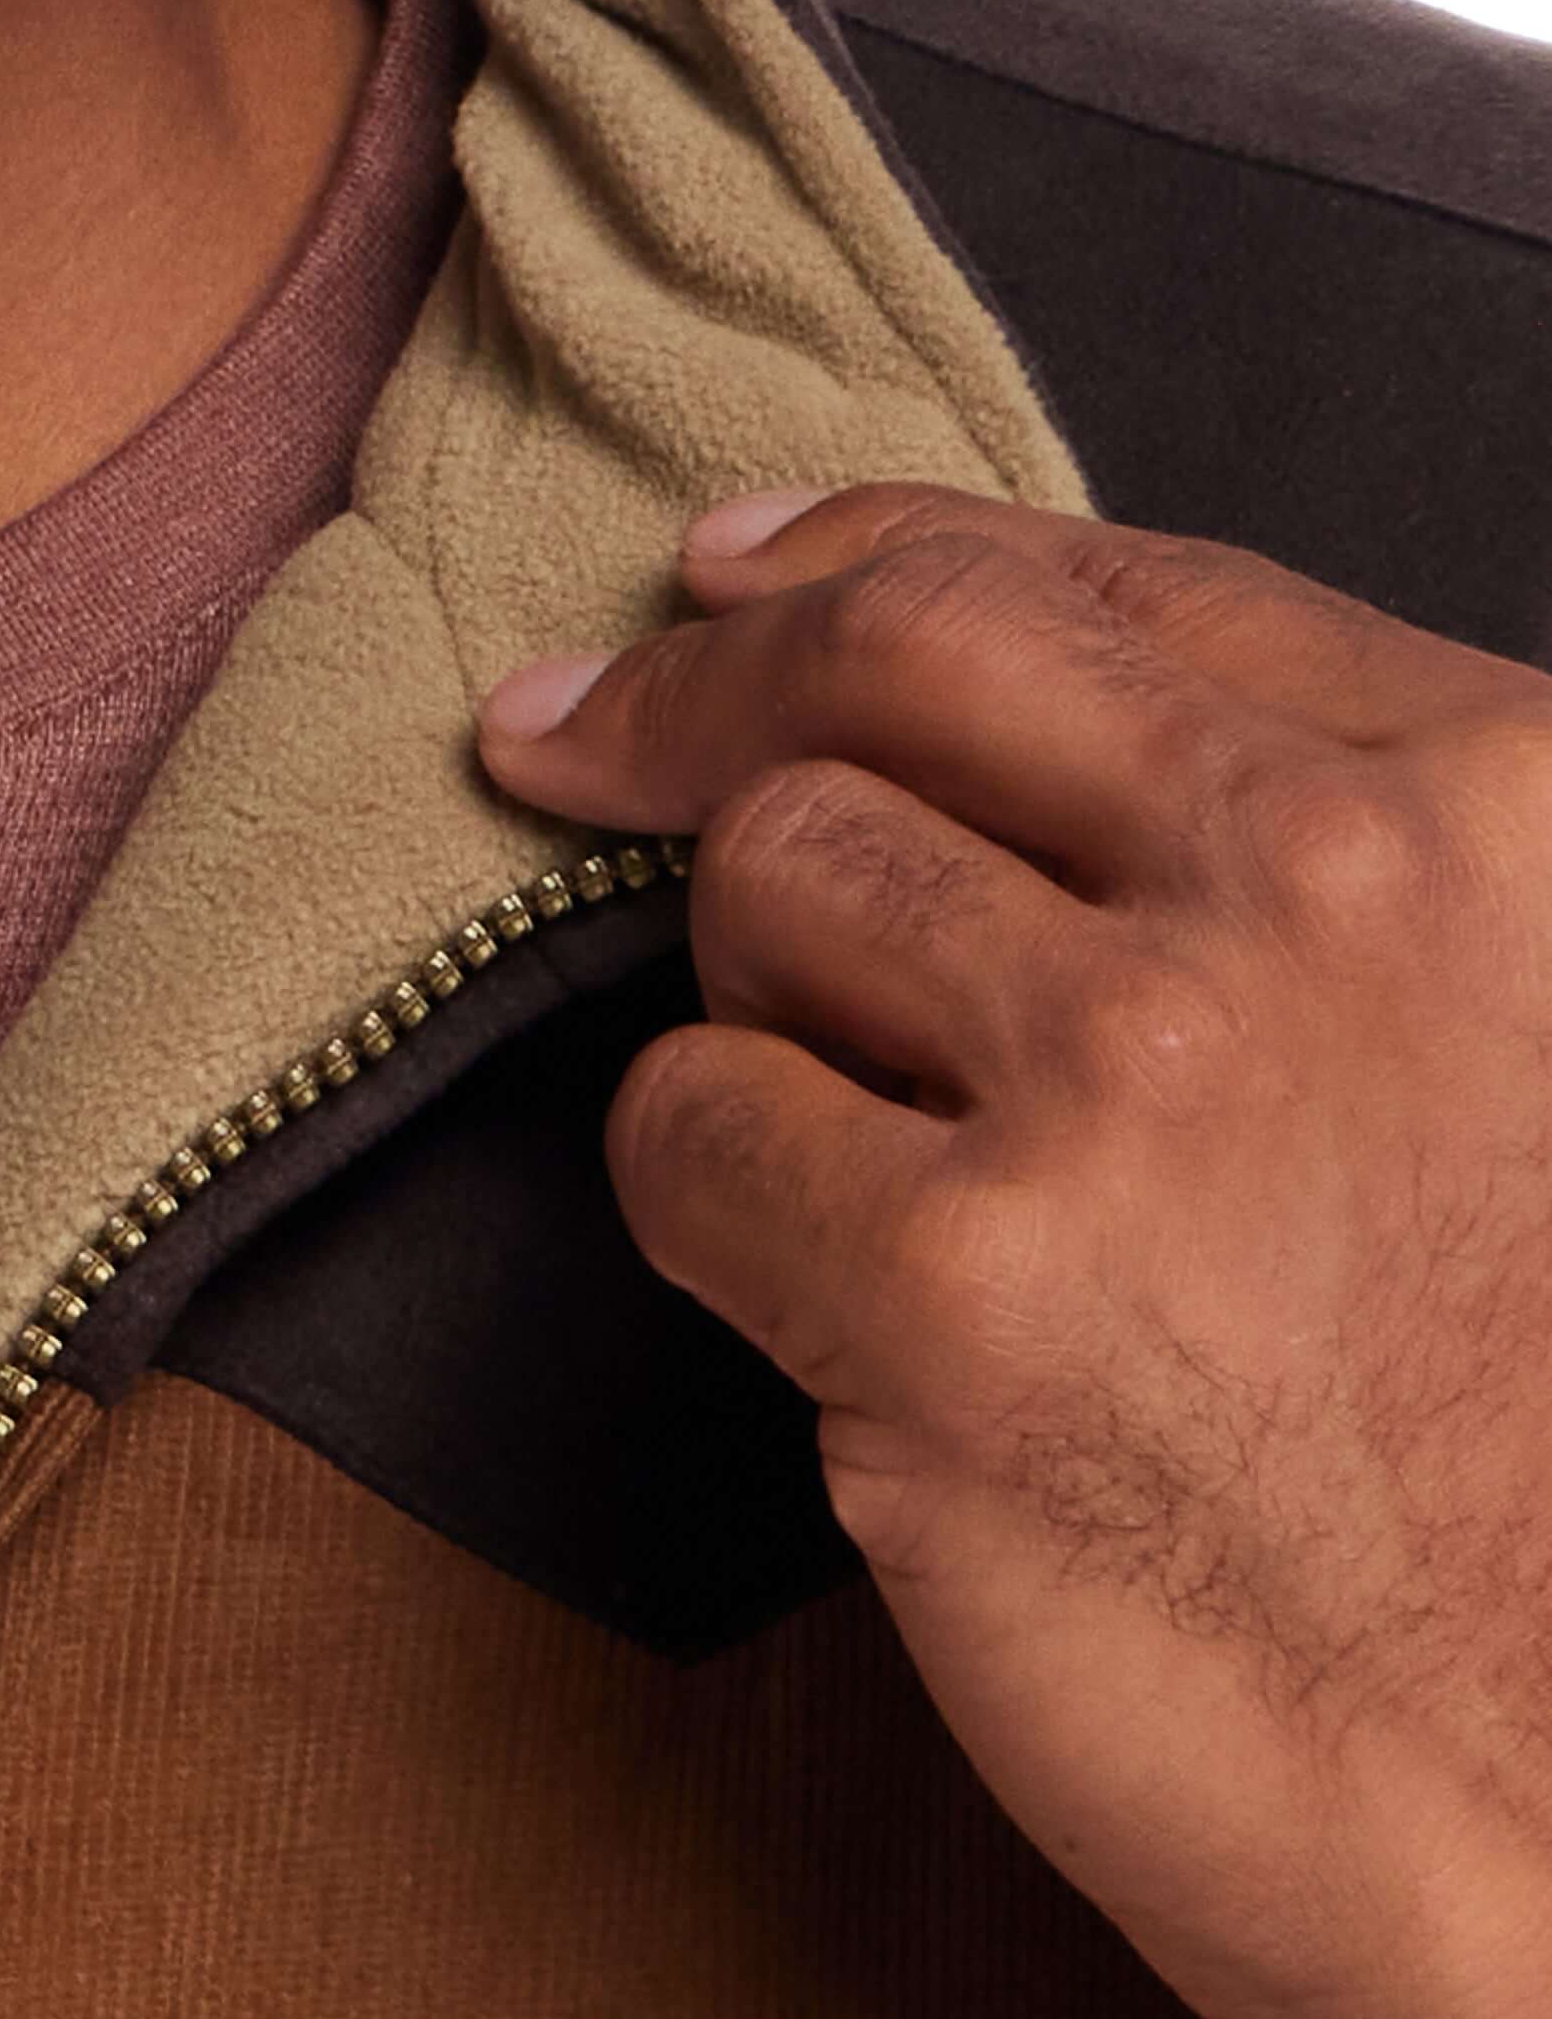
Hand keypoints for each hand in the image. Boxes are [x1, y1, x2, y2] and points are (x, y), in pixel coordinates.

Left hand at [480, 487, 1551, 2018]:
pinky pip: (686, 1128)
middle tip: (563, 730)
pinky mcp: (951, 1295)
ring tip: (846, 1129)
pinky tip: (805, 1280)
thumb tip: (1036, 738)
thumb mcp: (1541, 1054)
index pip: (1103, 588)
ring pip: (771, 881)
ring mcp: (1132, 1085)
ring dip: (751, 989)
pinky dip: (701, 1190)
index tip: (730, 572)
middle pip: (891, 668)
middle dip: (692, 683)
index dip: (866, 553)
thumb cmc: (1543, 1466)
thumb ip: (1343, 876)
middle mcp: (1323, 899)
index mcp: (1495, 811)